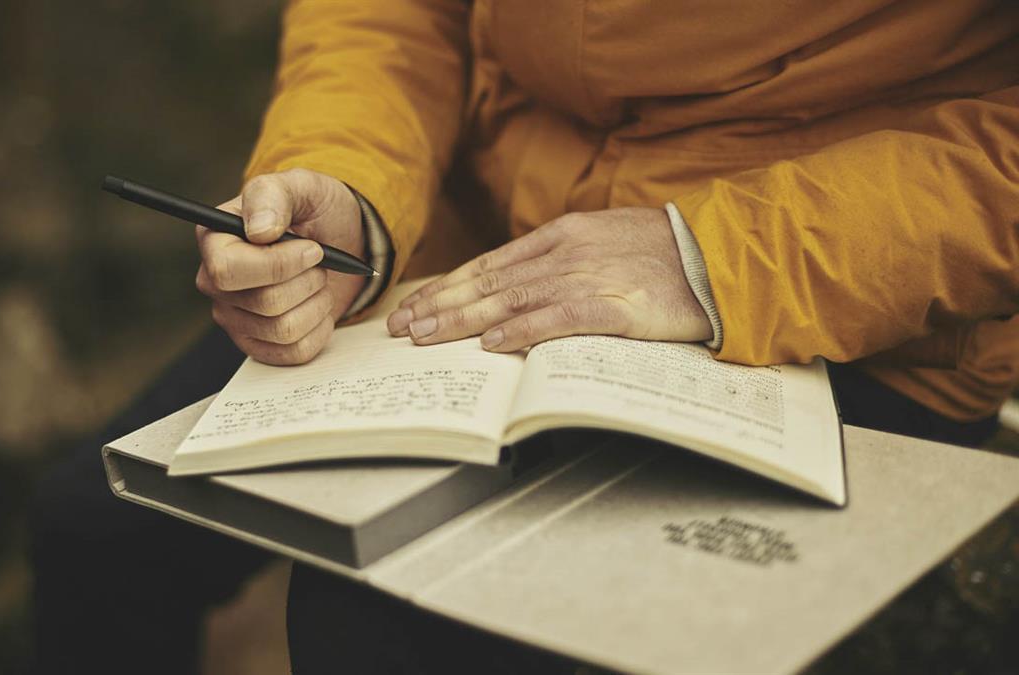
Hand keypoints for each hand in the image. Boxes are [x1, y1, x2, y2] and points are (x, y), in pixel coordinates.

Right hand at [196, 168, 366, 364]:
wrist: (339, 240)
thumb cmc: (313, 210)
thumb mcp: (301, 186)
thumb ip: (274, 196)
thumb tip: (259, 231)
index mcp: (214, 240)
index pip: (228, 271)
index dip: (278, 265)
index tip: (312, 249)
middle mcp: (216, 283)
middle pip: (265, 303)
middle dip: (307, 281)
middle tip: (318, 262)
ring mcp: (235, 318)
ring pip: (284, 330)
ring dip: (317, 303)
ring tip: (318, 281)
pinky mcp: (258, 344)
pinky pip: (295, 352)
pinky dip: (320, 329)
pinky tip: (317, 306)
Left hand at [386, 207, 711, 351]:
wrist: (721, 255)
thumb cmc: (666, 254)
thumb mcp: (605, 242)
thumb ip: (561, 260)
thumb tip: (518, 286)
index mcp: (562, 236)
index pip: (488, 265)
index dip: (447, 287)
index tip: (415, 306)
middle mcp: (565, 253)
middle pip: (488, 282)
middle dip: (438, 306)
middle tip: (400, 327)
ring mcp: (587, 277)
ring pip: (509, 300)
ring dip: (462, 320)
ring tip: (425, 337)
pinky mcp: (613, 306)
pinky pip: (556, 319)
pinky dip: (520, 332)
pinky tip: (491, 344)